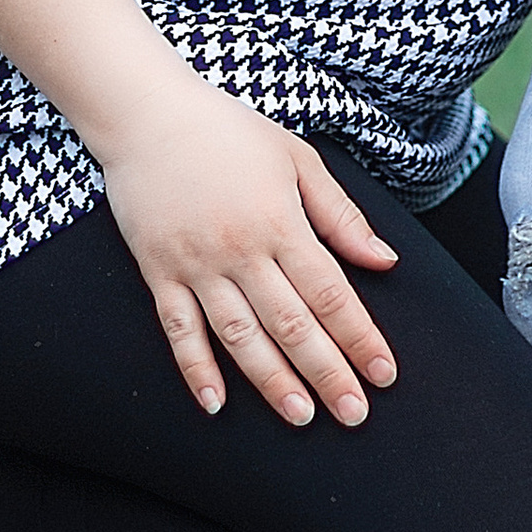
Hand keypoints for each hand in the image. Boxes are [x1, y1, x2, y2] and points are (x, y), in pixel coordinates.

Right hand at [97, 78, 402, 427]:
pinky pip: (177, 329)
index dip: (360, 337)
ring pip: (239, 335)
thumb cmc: (228, 131)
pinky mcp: (157, 271)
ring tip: (301, 417)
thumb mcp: (297, 158)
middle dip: (327, 372)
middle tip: (354, 414)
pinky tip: (215, 404)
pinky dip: (195, 369)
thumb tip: (384, 262)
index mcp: (280, 222)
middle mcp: (240, 249)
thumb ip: (341, 215)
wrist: (146, 113)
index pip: (330, 293)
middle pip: (291, 323)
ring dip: (271, 381)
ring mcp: (195, 264)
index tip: (384, 374)